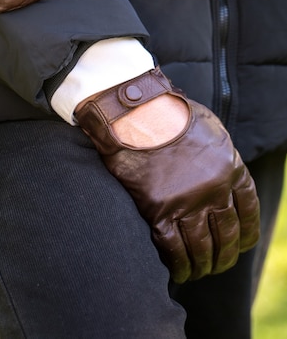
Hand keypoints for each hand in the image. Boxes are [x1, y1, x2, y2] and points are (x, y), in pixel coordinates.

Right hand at [74, 67, 259, 283]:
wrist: (135, 111)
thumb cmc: (168, 113)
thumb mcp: (209, 128)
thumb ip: (219, 155)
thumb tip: (221, 176)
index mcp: (230, 168)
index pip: (249, 212)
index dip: (246, 234)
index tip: (241, 244)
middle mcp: (214, 189)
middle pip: (226, 236)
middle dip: (224, 256)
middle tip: (217, 265)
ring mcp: (187, 201)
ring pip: (201, 248)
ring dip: (202, 266)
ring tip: (197, 272)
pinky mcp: (158, 209)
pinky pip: (172, 248)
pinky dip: (177, 265)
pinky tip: (177, 272)